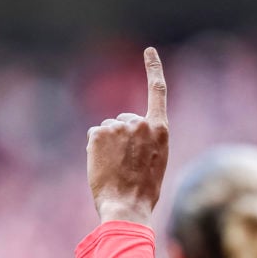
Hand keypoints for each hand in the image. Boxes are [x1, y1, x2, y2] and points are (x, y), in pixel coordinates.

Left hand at [87, 47, 169, 224]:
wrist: (127, 206)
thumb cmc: (144, 191)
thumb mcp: (156, 162)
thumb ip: (147, 141)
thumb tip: (126, 132)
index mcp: (161, 130)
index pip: (158, 91)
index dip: (153, 69)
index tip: (149, 51)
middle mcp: (141, 123)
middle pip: (126, 120)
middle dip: (123, 136)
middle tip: (127, 164)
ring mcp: (119, 127)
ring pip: (109, 130)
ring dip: (109, 146)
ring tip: (116, 168)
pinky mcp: (99, 133)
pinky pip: (95, 136)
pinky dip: (96, 150)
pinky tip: (103, 166)